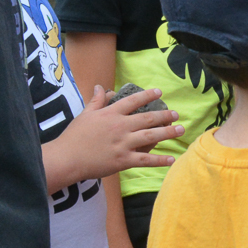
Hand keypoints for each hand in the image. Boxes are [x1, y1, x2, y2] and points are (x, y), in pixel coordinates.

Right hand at [49, 84, 182, 189]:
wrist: (66, 158)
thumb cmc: (74, 136)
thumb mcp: (85, 114)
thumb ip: (96, 101)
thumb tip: (101, 87)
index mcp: (110, 114)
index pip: (133, 101)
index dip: (147, 95)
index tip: (159, 92)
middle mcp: (120, 127)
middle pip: (148, 118)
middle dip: (165, 115)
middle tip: (176, 114)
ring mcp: (123, 144)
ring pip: (151, 136)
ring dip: (168, 132)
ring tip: (181, 129)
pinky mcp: (123, 160)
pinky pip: (145, 160)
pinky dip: (159, 160)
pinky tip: (171, 159)